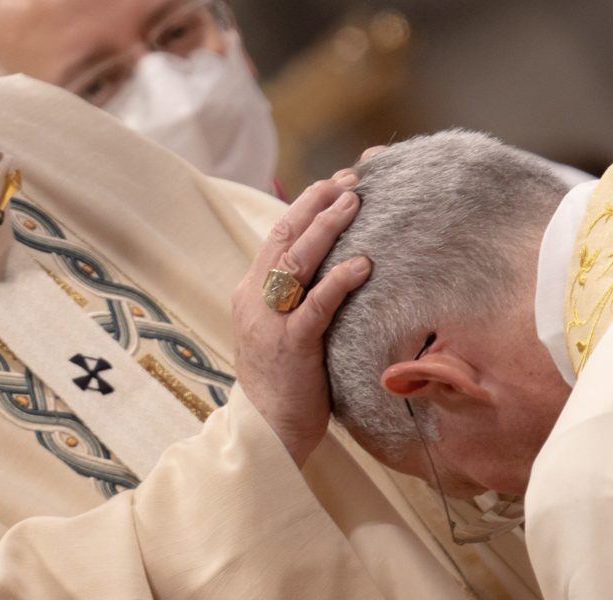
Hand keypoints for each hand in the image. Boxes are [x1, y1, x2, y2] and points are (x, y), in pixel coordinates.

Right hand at [232, 178, 370, 464]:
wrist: (266, 430)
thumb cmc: (281, 383)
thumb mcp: (279, 331)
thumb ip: (294, 299)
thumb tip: (329, 271)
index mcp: (249, 293)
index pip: (276, 236)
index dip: (304, 206)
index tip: (333, 185)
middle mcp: (254, 299)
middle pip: (283, 237)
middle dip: (316, 204)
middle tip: (349, 180)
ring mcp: (269, 321)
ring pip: (296, 262)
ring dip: (326, 228)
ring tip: (354, 202)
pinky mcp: (291, 345)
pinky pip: (315, 304)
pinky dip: (338, 280)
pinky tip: (362, 264)